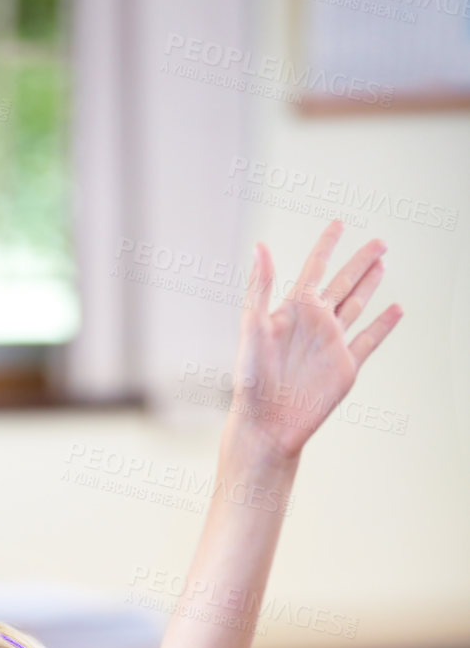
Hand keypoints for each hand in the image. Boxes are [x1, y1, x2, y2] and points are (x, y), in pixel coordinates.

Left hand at [230, 220, 402, 460]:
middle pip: (344, 282)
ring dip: (370, 286)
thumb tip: (260, 246)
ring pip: (357, 306)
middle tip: (379, 242)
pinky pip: (369, 340)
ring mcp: (332, 343)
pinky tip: (395, 311)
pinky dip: (383, 325)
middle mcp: (316, 323)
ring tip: (382, 266)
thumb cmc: (251, 379)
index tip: (339, 224)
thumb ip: (260, 286)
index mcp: (294, 309)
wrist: (267, 423)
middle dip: (361, 261)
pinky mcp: (346, 367)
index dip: (328, 245)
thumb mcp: (252, 326)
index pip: (316, 267)